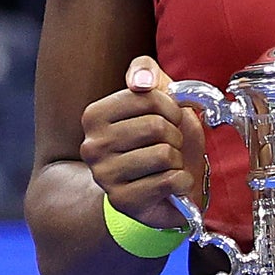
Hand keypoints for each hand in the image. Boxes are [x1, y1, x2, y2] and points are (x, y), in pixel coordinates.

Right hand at [81, 56, 205, 232]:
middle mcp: (92, 146)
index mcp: (94, 116)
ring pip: (164, 154)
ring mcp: (105, 177)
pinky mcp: (125, 202)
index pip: (147, 97)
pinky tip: (172, 186)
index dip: (171, 109)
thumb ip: (146, 72)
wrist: (162, 190)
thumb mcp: (158, 98)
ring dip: (178, 160)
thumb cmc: (161, 141)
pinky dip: (183, 182)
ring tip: (167, 166)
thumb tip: (141, 82)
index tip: (169, 120)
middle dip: (175, 136)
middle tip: (170, 146)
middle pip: (156, 126)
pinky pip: (171, 181)